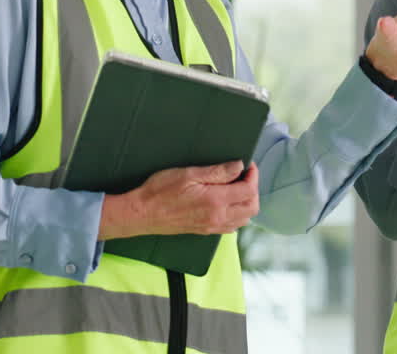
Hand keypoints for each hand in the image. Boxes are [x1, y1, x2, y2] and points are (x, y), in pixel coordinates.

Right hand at [98, 160, 258, 239]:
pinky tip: (228, 203)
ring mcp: (212, 226)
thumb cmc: (160, 191)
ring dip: (247, 203)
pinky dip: (238, 215)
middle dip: (253, 189)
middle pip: (252, 207)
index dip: (253, 175)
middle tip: (244, 175)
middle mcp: (218, 216)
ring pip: (244, 219)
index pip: (249, 190)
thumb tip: (238, 166)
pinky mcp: (206, 231)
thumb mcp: (188, 174)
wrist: (142, 214)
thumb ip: (216, 172)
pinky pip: (232, 226)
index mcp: (215, 201)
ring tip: (237, 187)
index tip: (248, 165)